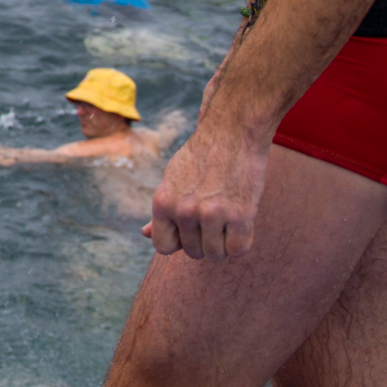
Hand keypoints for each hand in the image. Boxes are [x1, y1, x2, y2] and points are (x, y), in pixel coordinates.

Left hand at [144, 119, 266, 258]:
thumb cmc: (201, 156)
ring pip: (215, 254)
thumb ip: (162, 211)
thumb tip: (144, 234)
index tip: (190, 231)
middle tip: (214, 221)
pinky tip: (241, 226)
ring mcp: (212, 214)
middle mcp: (184, 211)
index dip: (178, 242)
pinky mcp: (240, 215)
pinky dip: (241, 243)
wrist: (232, 132)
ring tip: (228, 224)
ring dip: (223, 245)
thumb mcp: (172, 179)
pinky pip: (238, 249)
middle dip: (204, 241)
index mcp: (163, 202)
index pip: (163, 246)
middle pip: (193, 251)